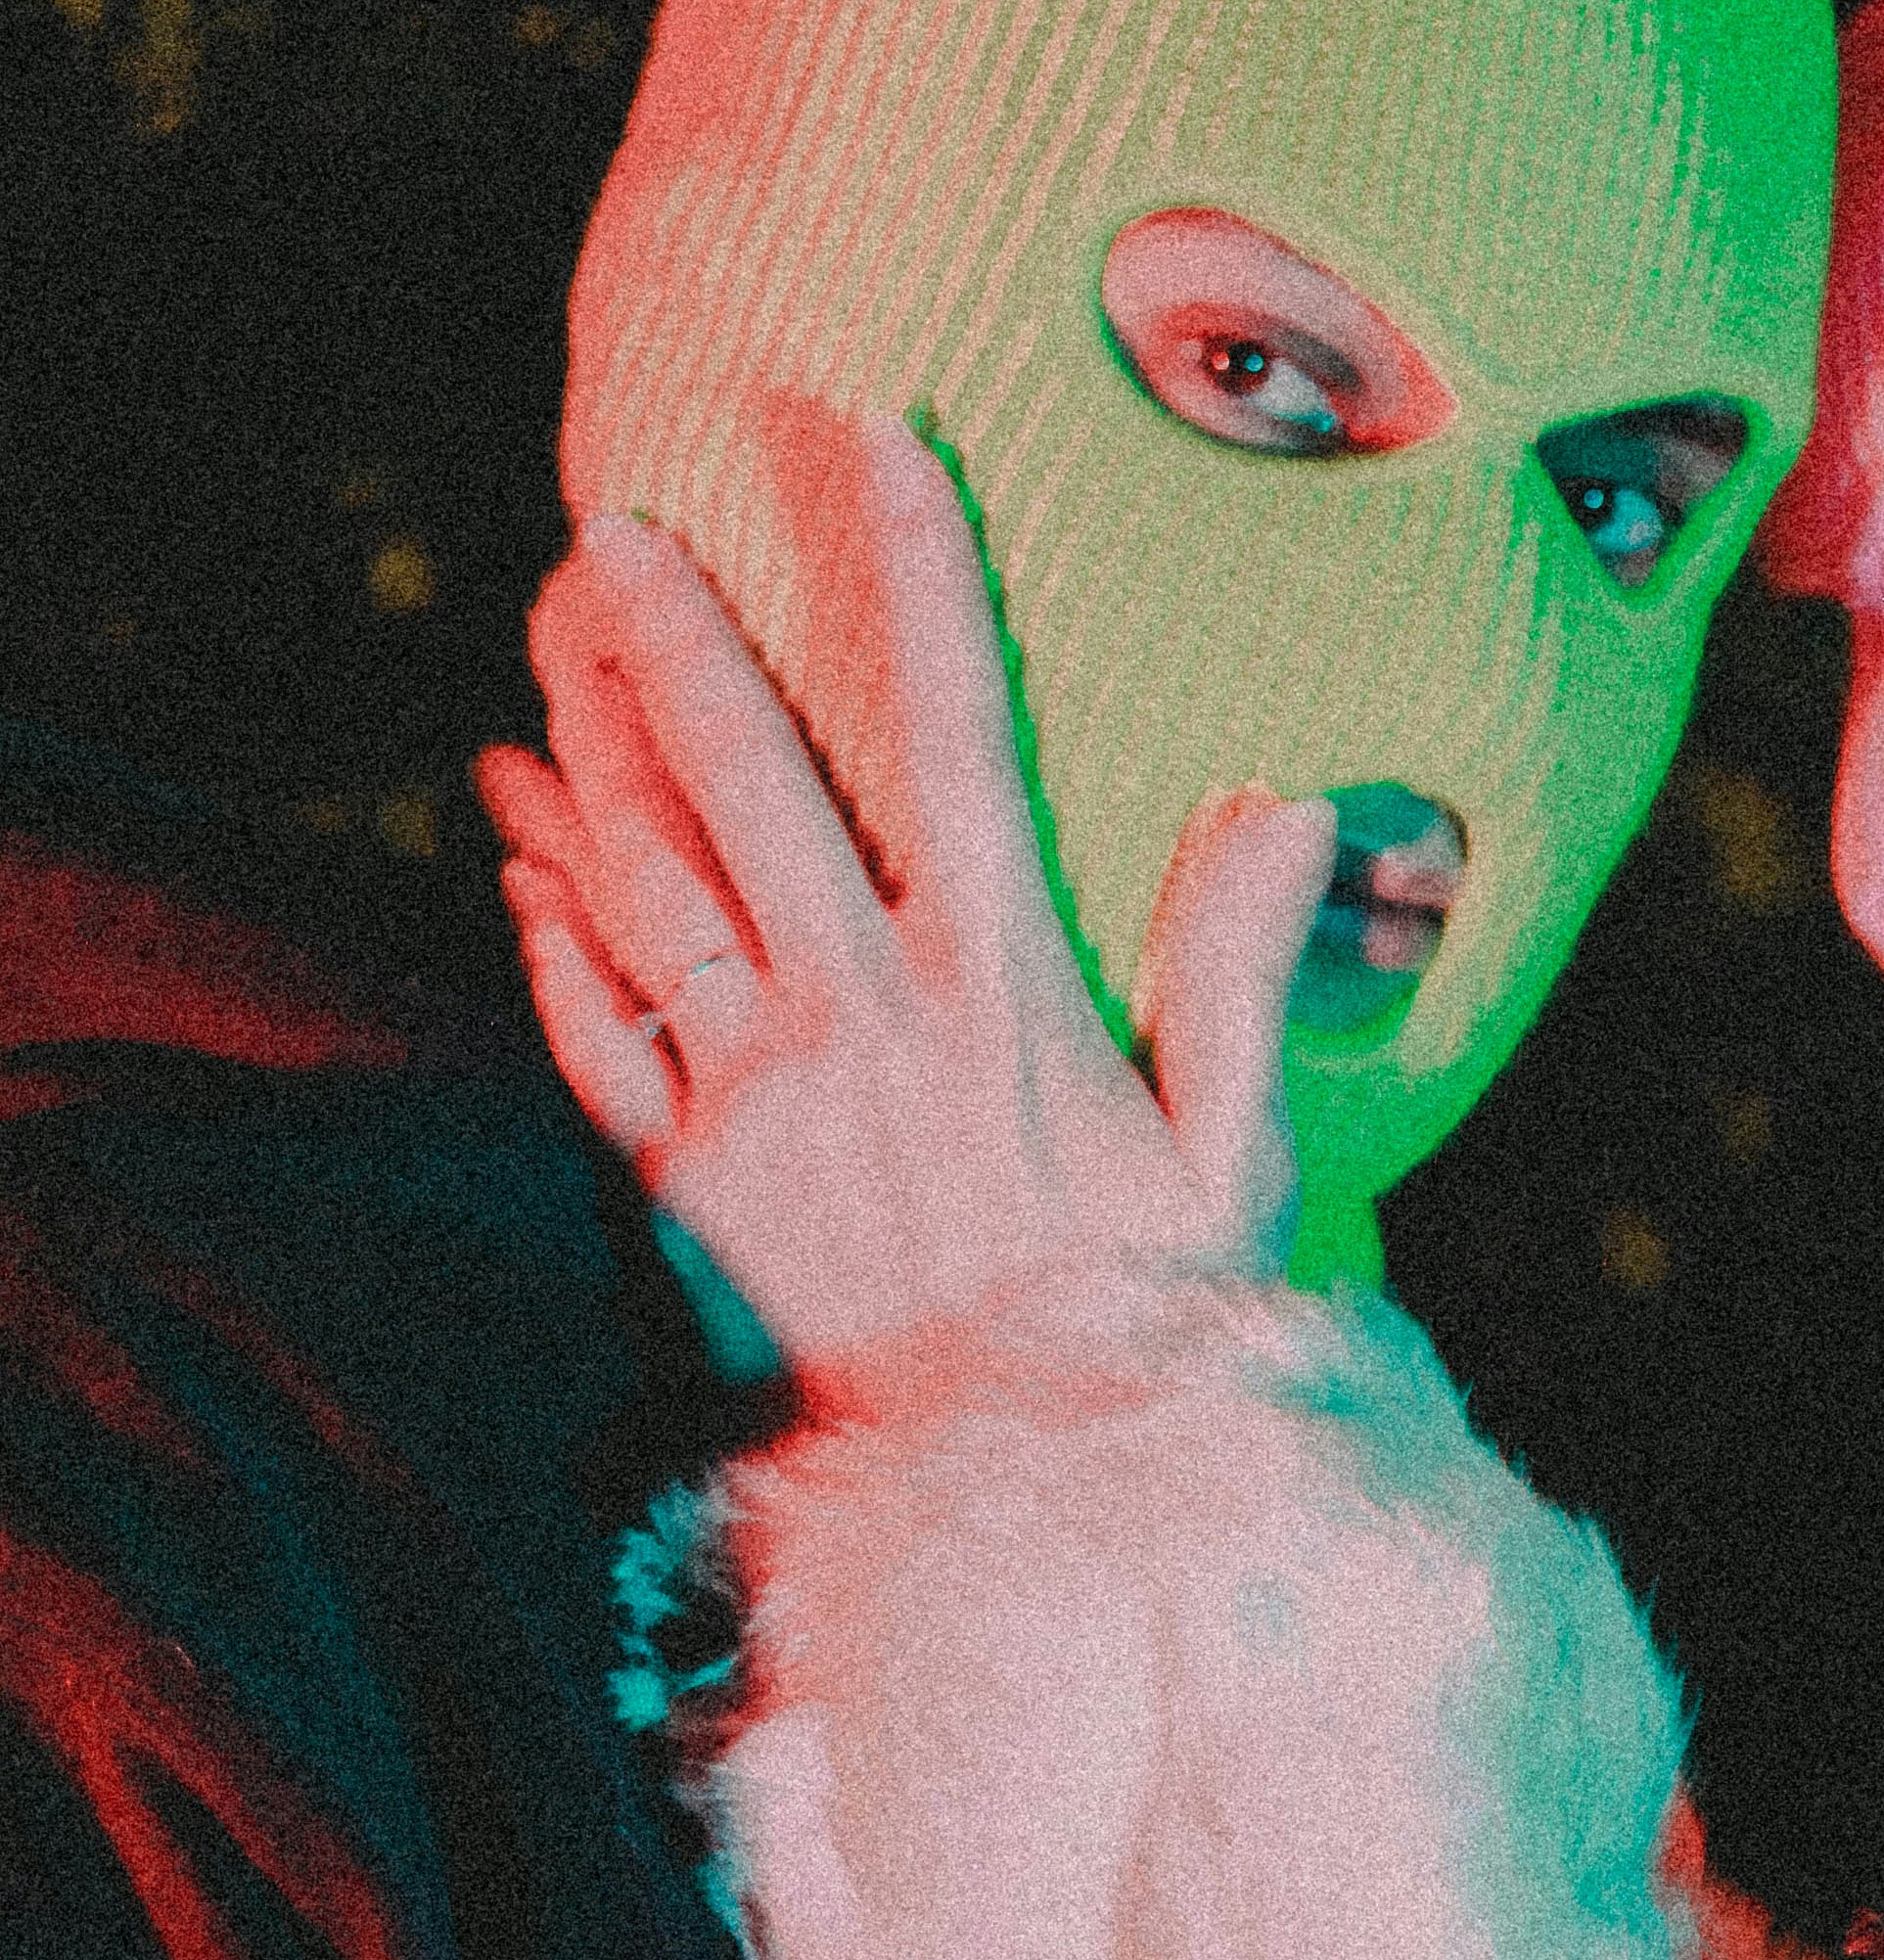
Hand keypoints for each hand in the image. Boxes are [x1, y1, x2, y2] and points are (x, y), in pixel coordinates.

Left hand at [476, 414, 1337, 1378]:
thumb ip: (1247, 976)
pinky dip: (552, 937)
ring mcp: (756, 1105)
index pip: (961, 738)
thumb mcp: (1234, 1164)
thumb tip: (1291, 804)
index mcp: (1002, 994)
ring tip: (546, 647)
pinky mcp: (686, 1194)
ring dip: (590, 757)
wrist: (1011, 1516)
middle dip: (679, 643)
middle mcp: (861, 1023)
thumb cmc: (1148, 1344)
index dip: (924, 580)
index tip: (887, 442)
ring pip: (650, 888)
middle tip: (609, 526)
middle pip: (752, 785)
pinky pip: (596, 1037)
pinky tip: (516, 856)